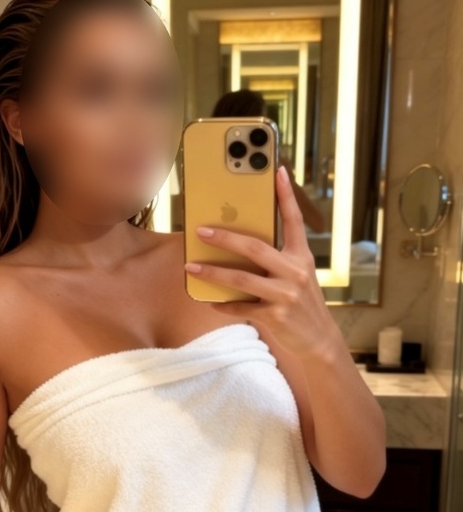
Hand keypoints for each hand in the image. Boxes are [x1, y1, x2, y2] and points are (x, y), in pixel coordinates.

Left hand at [184, 166, 338, 359]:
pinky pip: (241, 308)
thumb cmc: (302, 302)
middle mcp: (295, 271)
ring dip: (212, 273)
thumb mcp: (298, 276)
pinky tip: (210, 302)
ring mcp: (285, 294)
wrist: (319, 340)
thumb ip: (276, 260)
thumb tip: (239, 246)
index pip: (294, 220)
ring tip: (191, 266)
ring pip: (240, 279)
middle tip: (201, 229)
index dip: (285, 195)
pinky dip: (223, 305)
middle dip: (224, 237)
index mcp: (301, 257)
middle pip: (255, 248)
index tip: (276, 170)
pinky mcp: (275, 316)